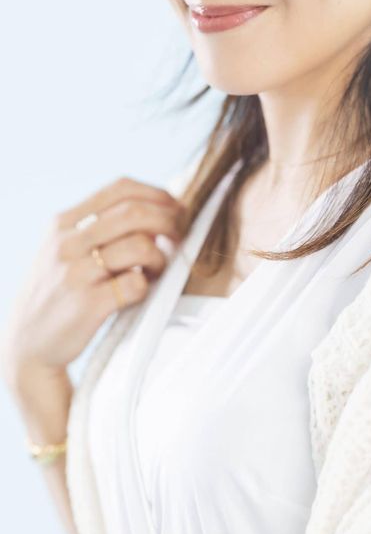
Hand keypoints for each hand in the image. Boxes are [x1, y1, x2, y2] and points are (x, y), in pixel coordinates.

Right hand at [0, 176, 185, 381]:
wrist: (27, 344)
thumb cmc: (59, 292)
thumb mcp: (65, 249)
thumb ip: (100, 227)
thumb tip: (158, 211)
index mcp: (63, 223)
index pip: (121, 189)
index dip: (157, 194)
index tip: (175, 207)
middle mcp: (67, 243)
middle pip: (135, 213)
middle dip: (169, 222)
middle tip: (179, 237)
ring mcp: (75, 273)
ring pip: (141, 246)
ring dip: (161, 258)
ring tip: (156, 270)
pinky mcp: (87, 305)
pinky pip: (136, 284)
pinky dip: (148, 286)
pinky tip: (140, 292)